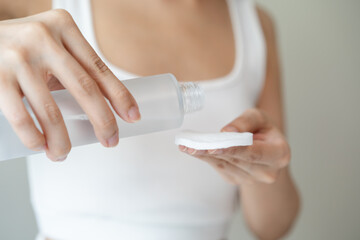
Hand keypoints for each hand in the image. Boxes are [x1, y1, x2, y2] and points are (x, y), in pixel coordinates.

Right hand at [0, 10, 139, 160]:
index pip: (99, 68)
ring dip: (62, 140)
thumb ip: (74, 68)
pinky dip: (33, 137)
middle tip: (110, 140)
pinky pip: (20, 116)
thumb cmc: (22, 47)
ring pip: (51, 110)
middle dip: (102, 121)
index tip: (133, 116)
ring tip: (64, 153)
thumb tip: (103, 106)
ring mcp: (18, 57)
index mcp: (64, 28)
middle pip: (84, 88)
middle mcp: (43, 38)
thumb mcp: (51, 45)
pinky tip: (40, 145)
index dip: (120, 96)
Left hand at [179, 109, 290, 184]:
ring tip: (185, 146)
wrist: (264, 146)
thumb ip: (245, 122)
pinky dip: (204, 158)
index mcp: (279, 155)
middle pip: (236, 161)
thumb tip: (227, 131)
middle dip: (212, 152)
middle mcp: (267, 172)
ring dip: (203, 155)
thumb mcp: (259, 117)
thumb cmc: (262, 129)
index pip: (254, 153)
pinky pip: (218, 168)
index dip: (234, 150)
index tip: (215, 147)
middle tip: (192, 145)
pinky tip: (190, 150)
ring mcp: (251, 179)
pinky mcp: (236, 180)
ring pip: (224, 166)